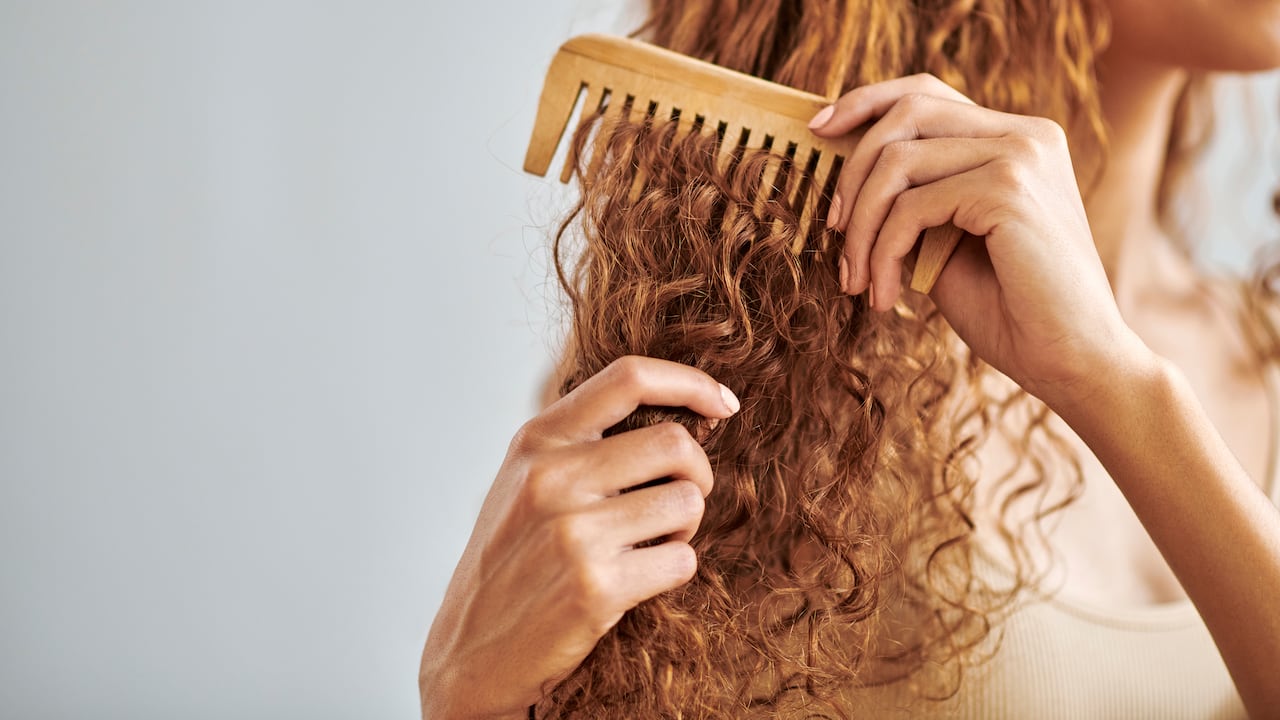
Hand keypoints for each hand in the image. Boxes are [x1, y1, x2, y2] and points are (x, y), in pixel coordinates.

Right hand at [420, 356, 739, 718]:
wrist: (470, 652)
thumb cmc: (510, 560)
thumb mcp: (524, 480)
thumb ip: (581, 442)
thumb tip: (679, 412)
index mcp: (536, 441)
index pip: (628, 377)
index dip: (690, 382)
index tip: (723, 403)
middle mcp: (552, 478)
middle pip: (676, 443)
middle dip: (696, 474)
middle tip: (676, 501)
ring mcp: (573, 533)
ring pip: (688, 502)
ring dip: (683, 527)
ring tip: (647, 545)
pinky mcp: (596, 587)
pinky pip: (682, 560)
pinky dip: (673, 570)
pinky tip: (636, 580)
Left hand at [809, 74, 1149, 404]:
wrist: (1073, 362)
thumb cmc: (1012, 311)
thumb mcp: (948, 244)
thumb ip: (913, 201)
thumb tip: (845, 181)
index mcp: (1018, 138)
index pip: (926, 94)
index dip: (865, 103)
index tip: (817, 131)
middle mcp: (1026, 134)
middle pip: (906, 113)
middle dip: (852, 172)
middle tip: (835, 233)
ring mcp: (1021, 156)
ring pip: (897, 163)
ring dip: (862, 229)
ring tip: (857, 281)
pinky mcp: (1008, 190)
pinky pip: (909, 208)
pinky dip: (883, 254)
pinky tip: (886, 298)